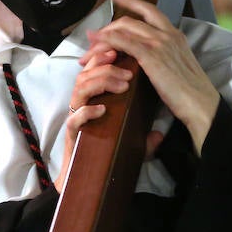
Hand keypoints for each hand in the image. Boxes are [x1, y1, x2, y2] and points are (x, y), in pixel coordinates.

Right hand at [57, 44, 131, 191]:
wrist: (88, 178)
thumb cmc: (108, 153)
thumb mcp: (132, 141)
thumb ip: (145, 136)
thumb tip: (159, 134)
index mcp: (94, 97)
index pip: (95, 68)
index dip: (105, 56)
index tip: (122, 52)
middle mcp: (82, 103)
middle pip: (86, 73)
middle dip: (107, 68)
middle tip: (129, 73)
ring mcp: (76, 116)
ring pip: (80, 89)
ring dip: (101, 83)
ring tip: (123, 86)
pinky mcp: (72, 132)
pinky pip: (75, 117)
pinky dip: (88, 111)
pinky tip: (103, 110)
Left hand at [84, 0, 219, 154]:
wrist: (201, 103)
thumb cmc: (191, 92)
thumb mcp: (178, 66)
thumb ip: (164, 56)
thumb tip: (147, 59)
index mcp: (176, 35)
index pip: (150, 10)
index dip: (132, 1)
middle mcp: (167, 34)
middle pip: (130, 19)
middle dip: (108, 27)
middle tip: (94, 39)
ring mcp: (160, 42)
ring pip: (123, 28)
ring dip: (103, 37)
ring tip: (90, 48)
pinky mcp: (152, 55)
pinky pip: (123, 41)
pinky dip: (107, 40)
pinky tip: (96, 45)